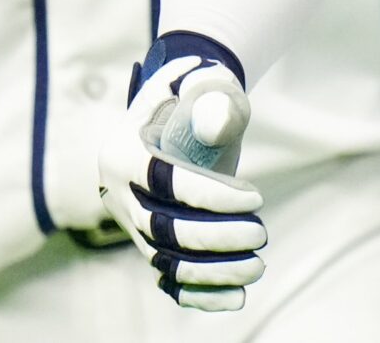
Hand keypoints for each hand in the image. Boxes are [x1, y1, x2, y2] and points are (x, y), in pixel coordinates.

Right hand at [99, 42, 265, 311]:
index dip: (210, 195)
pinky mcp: (147, 246)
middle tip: (262, 233)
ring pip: (165, 261)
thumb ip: (212, 96)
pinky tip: (238, 297)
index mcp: (122, 149)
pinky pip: (168, 280)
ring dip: (214, 271)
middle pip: (162, 228)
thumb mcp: (205, 83)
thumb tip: (215, 127)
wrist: (182, 114)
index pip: (163, 181)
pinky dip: (200, 294)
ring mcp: (130, 224)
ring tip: (258, 265)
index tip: (255, 198)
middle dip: (216, 237)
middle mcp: (117, 192)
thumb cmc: (198, 96)